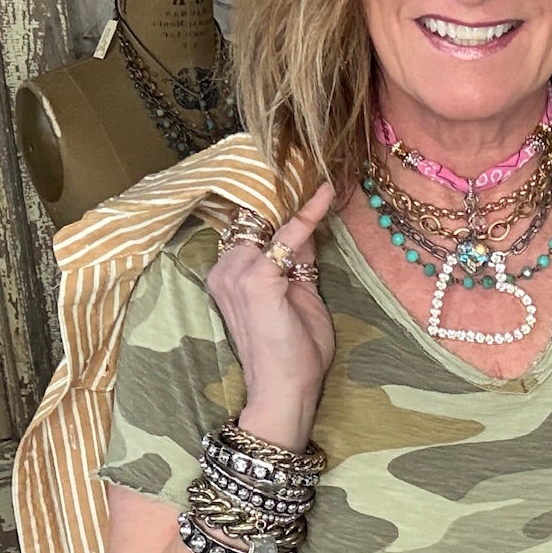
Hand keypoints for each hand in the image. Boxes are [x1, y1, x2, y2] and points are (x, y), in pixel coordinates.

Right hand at [206, 181, 337, 431]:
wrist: (286, 392)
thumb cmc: (294, 352)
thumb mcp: (299, 295)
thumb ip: (297, 260)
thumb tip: (307, 227)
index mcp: (228, 274)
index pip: (251, 227)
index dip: (275, 202)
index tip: (299, 172)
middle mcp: (225, 268)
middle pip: (257, 218)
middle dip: (283, 193)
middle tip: (311, 161)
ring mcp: (237, 272)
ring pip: (269, 222)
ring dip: (296, 200)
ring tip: (323, 175)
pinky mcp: (258, 279)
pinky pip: (287, 236)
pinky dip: (308, 213)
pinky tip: (326, 192)